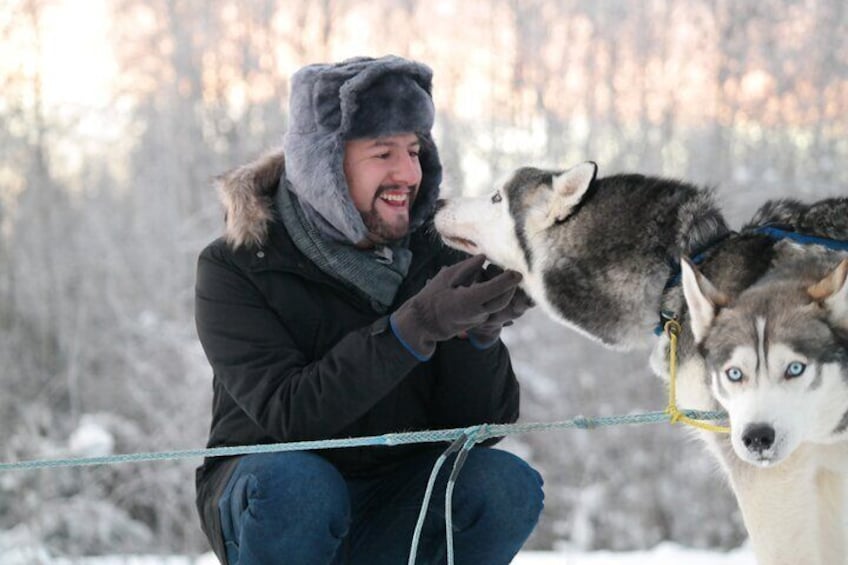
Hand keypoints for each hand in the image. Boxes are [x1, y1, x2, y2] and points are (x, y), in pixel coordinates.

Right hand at [390, 255, 521, 359]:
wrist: (426, 322)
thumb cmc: (433, 296)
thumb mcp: (446, 277)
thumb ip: (466, 268)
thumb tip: (483, 257)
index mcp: (467, 300)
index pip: (493, 290)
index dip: (507, 280)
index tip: (517, 271)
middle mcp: (476, 312)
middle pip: (502, 301)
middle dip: (512, 288)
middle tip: (517, 274)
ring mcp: (478, 319)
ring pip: (499, 306)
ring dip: (506, 293)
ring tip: (510, 278)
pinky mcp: (479, 321)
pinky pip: (492, 308)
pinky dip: (498, 297)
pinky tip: (500, 286)